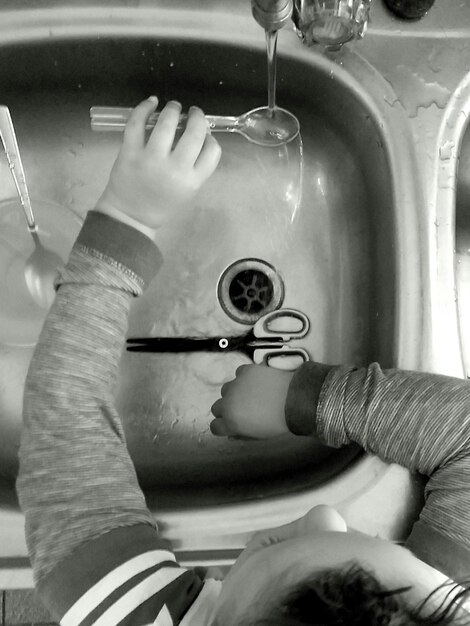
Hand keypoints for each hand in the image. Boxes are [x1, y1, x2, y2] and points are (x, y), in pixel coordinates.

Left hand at [96, 96, 221, 237]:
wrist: (131, 216)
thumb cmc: (162, 205)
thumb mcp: (188, 192)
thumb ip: (196, 168)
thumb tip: (200, 136)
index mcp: (192, 181)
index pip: (212, 150)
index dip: (210, 137)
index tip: (204, 133)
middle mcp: (175, 169)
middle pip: (194, 133)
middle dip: (197, 117)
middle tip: (193, 113)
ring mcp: (151, 159)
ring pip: (167, 123)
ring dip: (173, 109)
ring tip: (173, 107)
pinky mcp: (130, 152)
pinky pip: (137, 123)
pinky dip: (144, 108)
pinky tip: (151, 102)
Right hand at [210, 364, 293, 438]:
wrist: (294, 399)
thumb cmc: (279, 422)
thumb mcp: (259, 436)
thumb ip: (242, 435)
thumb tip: (232, 435)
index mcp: (231, 422)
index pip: (215, 427)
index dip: (222, 427)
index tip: (230, 426)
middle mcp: (228, 403)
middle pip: (216, 408)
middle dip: (226, 410)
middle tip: (241, 410)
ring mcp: (235, 385)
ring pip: (226, 390)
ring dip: (233, 393)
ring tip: (251, 395)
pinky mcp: (244, 371)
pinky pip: (239, 375)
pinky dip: (245, 378)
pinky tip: (257, 383)